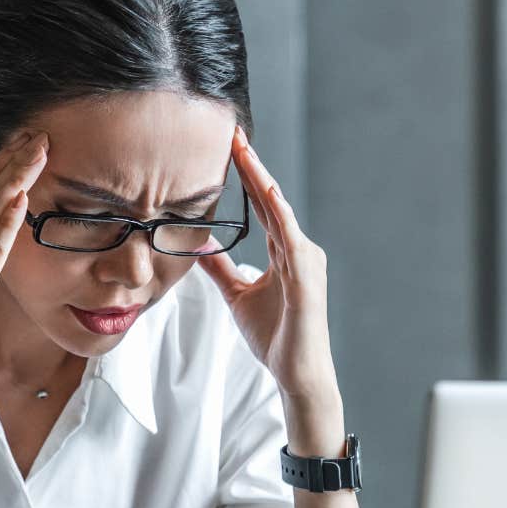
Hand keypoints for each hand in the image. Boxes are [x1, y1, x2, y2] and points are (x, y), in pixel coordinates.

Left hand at [199, 126, 339, 403]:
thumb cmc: (276, 337)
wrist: (297, 373)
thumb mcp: (238, 295)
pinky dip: (277, 212)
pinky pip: (289, 237)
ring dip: (261, 179)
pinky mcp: (307, 275)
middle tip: (233, 133)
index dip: (246, 176)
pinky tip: (265, 190)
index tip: (228, 147)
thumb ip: (221, 269)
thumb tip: (200, 245)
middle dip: (251, 166)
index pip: (262, 206)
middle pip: (270, 199)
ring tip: (243, 151)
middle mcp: (298, 249)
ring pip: (279, 210)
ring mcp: (305, 260)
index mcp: (284, 252)